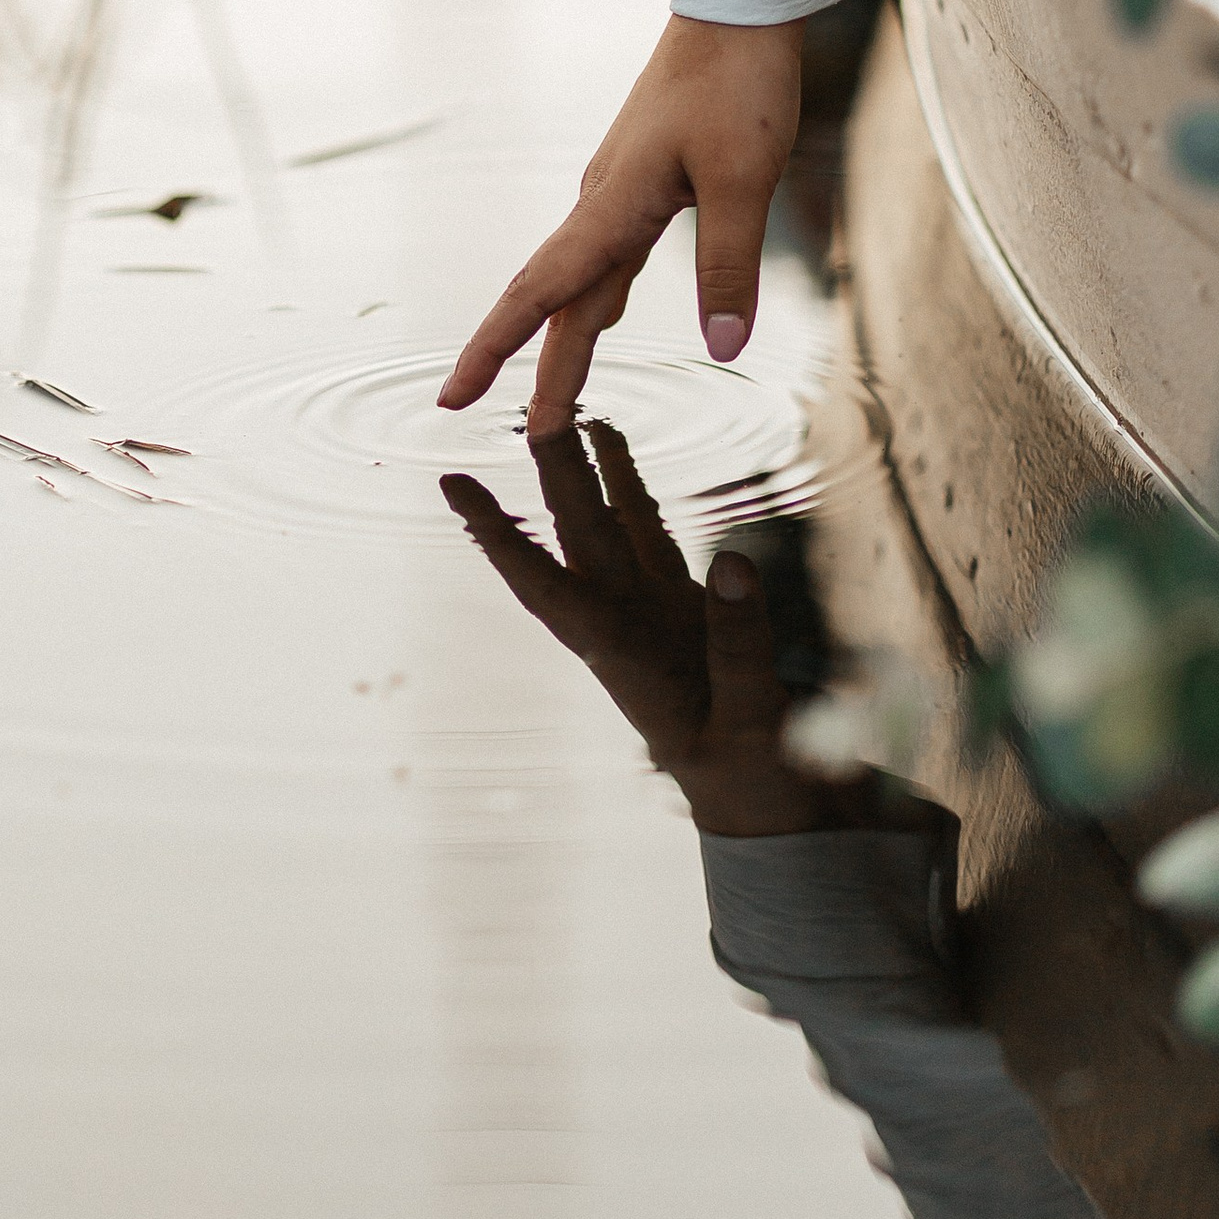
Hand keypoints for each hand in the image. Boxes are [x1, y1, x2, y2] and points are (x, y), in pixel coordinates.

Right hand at [437, 14, 802, 440]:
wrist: (737, 5)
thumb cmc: (738, 82)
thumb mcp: (745, 176)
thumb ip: (732, 265)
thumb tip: (723, 349)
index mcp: (612, 205)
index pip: (540, 294)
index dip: (496, 350)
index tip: (454, 397)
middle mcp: (602, 202)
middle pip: (558, 303)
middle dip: (537, 370)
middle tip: (525, 433)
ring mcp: (619, 190)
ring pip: (582, 282)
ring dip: (567, 341)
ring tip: (556, 397)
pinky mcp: (644, 180)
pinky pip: (610, 255)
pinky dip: (598, 298)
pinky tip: (606, 316)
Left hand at [442, 421, 877, 834]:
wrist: (766, 809)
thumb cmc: (750, 780)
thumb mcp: (752, 723)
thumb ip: (742, 647)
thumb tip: (734, 559)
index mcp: (620, 656)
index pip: (544, 586)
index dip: (497, 537)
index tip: (452, 488)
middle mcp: (625, 623)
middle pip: (578, 536)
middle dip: (551, 475)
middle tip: (524, 410)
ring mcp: (654, 610)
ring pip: (611, 526)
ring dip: (587, 472)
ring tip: (569, 410)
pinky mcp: (687, 607)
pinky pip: (651, 534)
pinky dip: (632, 491)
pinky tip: (618, 453)